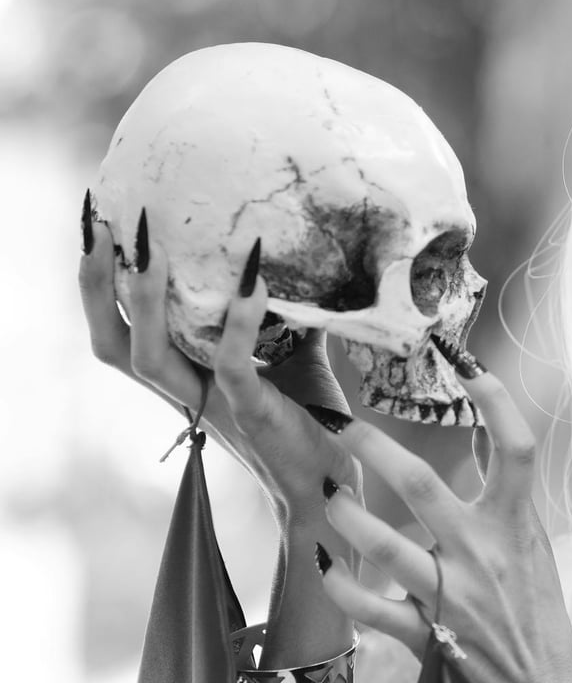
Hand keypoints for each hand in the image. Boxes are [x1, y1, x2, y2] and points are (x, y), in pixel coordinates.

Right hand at [78, 217, 357, 519]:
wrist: (332, 483)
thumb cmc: (309, 415)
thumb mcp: (292, 353)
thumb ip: (283, 312)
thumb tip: (302, 257)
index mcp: (184, 376)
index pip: (123, 331)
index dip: (100, 287)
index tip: (101, 230)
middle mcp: (185, 392)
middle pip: (113, 343)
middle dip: (98, 287)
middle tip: (104, 228)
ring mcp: (213, 405)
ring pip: (149, 358)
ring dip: (144, 302)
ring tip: (153, 249)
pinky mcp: (251, 413)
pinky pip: (232, 365)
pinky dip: (240, 323)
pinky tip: (254, 281)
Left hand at [316, 369, 571, 682]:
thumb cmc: (539, 612)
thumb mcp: (534, 546)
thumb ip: (507, 500)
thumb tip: (488, 447)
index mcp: (516, 525)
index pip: (515, 448)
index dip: (493, 399)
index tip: (463, 358)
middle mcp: (482, 554)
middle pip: (422, 486)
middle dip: (373, 448)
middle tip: (338, 420)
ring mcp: (451, 595)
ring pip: (385, 547)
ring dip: (346, 515)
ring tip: (326, 491)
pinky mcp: (428, 634)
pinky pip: (372, 609)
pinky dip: (344, 587)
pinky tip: (326, 564)